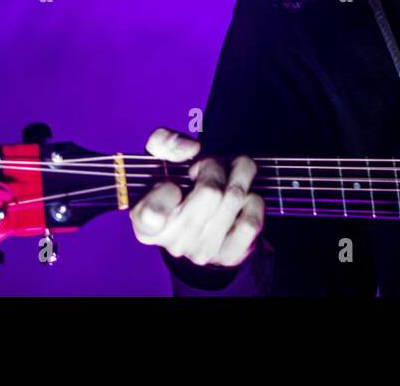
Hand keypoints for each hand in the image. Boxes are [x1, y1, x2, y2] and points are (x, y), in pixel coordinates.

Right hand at [130, 127, 264, 266]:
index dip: (166, 191)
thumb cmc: (175, 183)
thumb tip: (190, 149)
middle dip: (215, 167)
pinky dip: (254, 200)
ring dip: (239, 177)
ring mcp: (202, 252)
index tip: (172, 184)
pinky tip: (242, 199)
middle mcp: (173, 243)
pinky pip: (252, 221)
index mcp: (146, 222)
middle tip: (209, 169)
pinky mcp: (229, 255)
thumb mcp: (160, 159)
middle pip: (211, 191)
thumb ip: (164, 142)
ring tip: (228, 178)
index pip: (152, 213)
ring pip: (235, 199)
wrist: (198, 222)